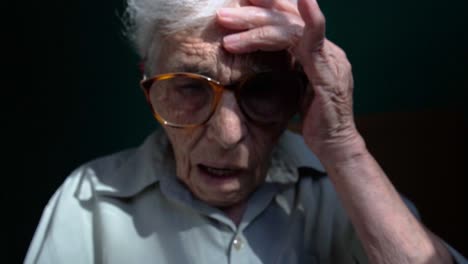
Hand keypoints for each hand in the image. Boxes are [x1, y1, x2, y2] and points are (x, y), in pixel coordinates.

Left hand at [217, 0, 364, 162]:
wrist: (334, 146)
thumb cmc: (313, 121)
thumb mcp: (293, 89)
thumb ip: (284, 70)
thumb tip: (258, 61)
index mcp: (315, 52)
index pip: (288, 22)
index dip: (264, 10)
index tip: (238, 4)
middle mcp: (324, 48)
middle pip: (287, 20)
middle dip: (253, 14)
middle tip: (223, 14)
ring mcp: (329, 57)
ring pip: (291, 29)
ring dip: (256, 26)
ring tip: (227, 24)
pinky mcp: (329, 70)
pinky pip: (317, 39)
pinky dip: (310, 19)